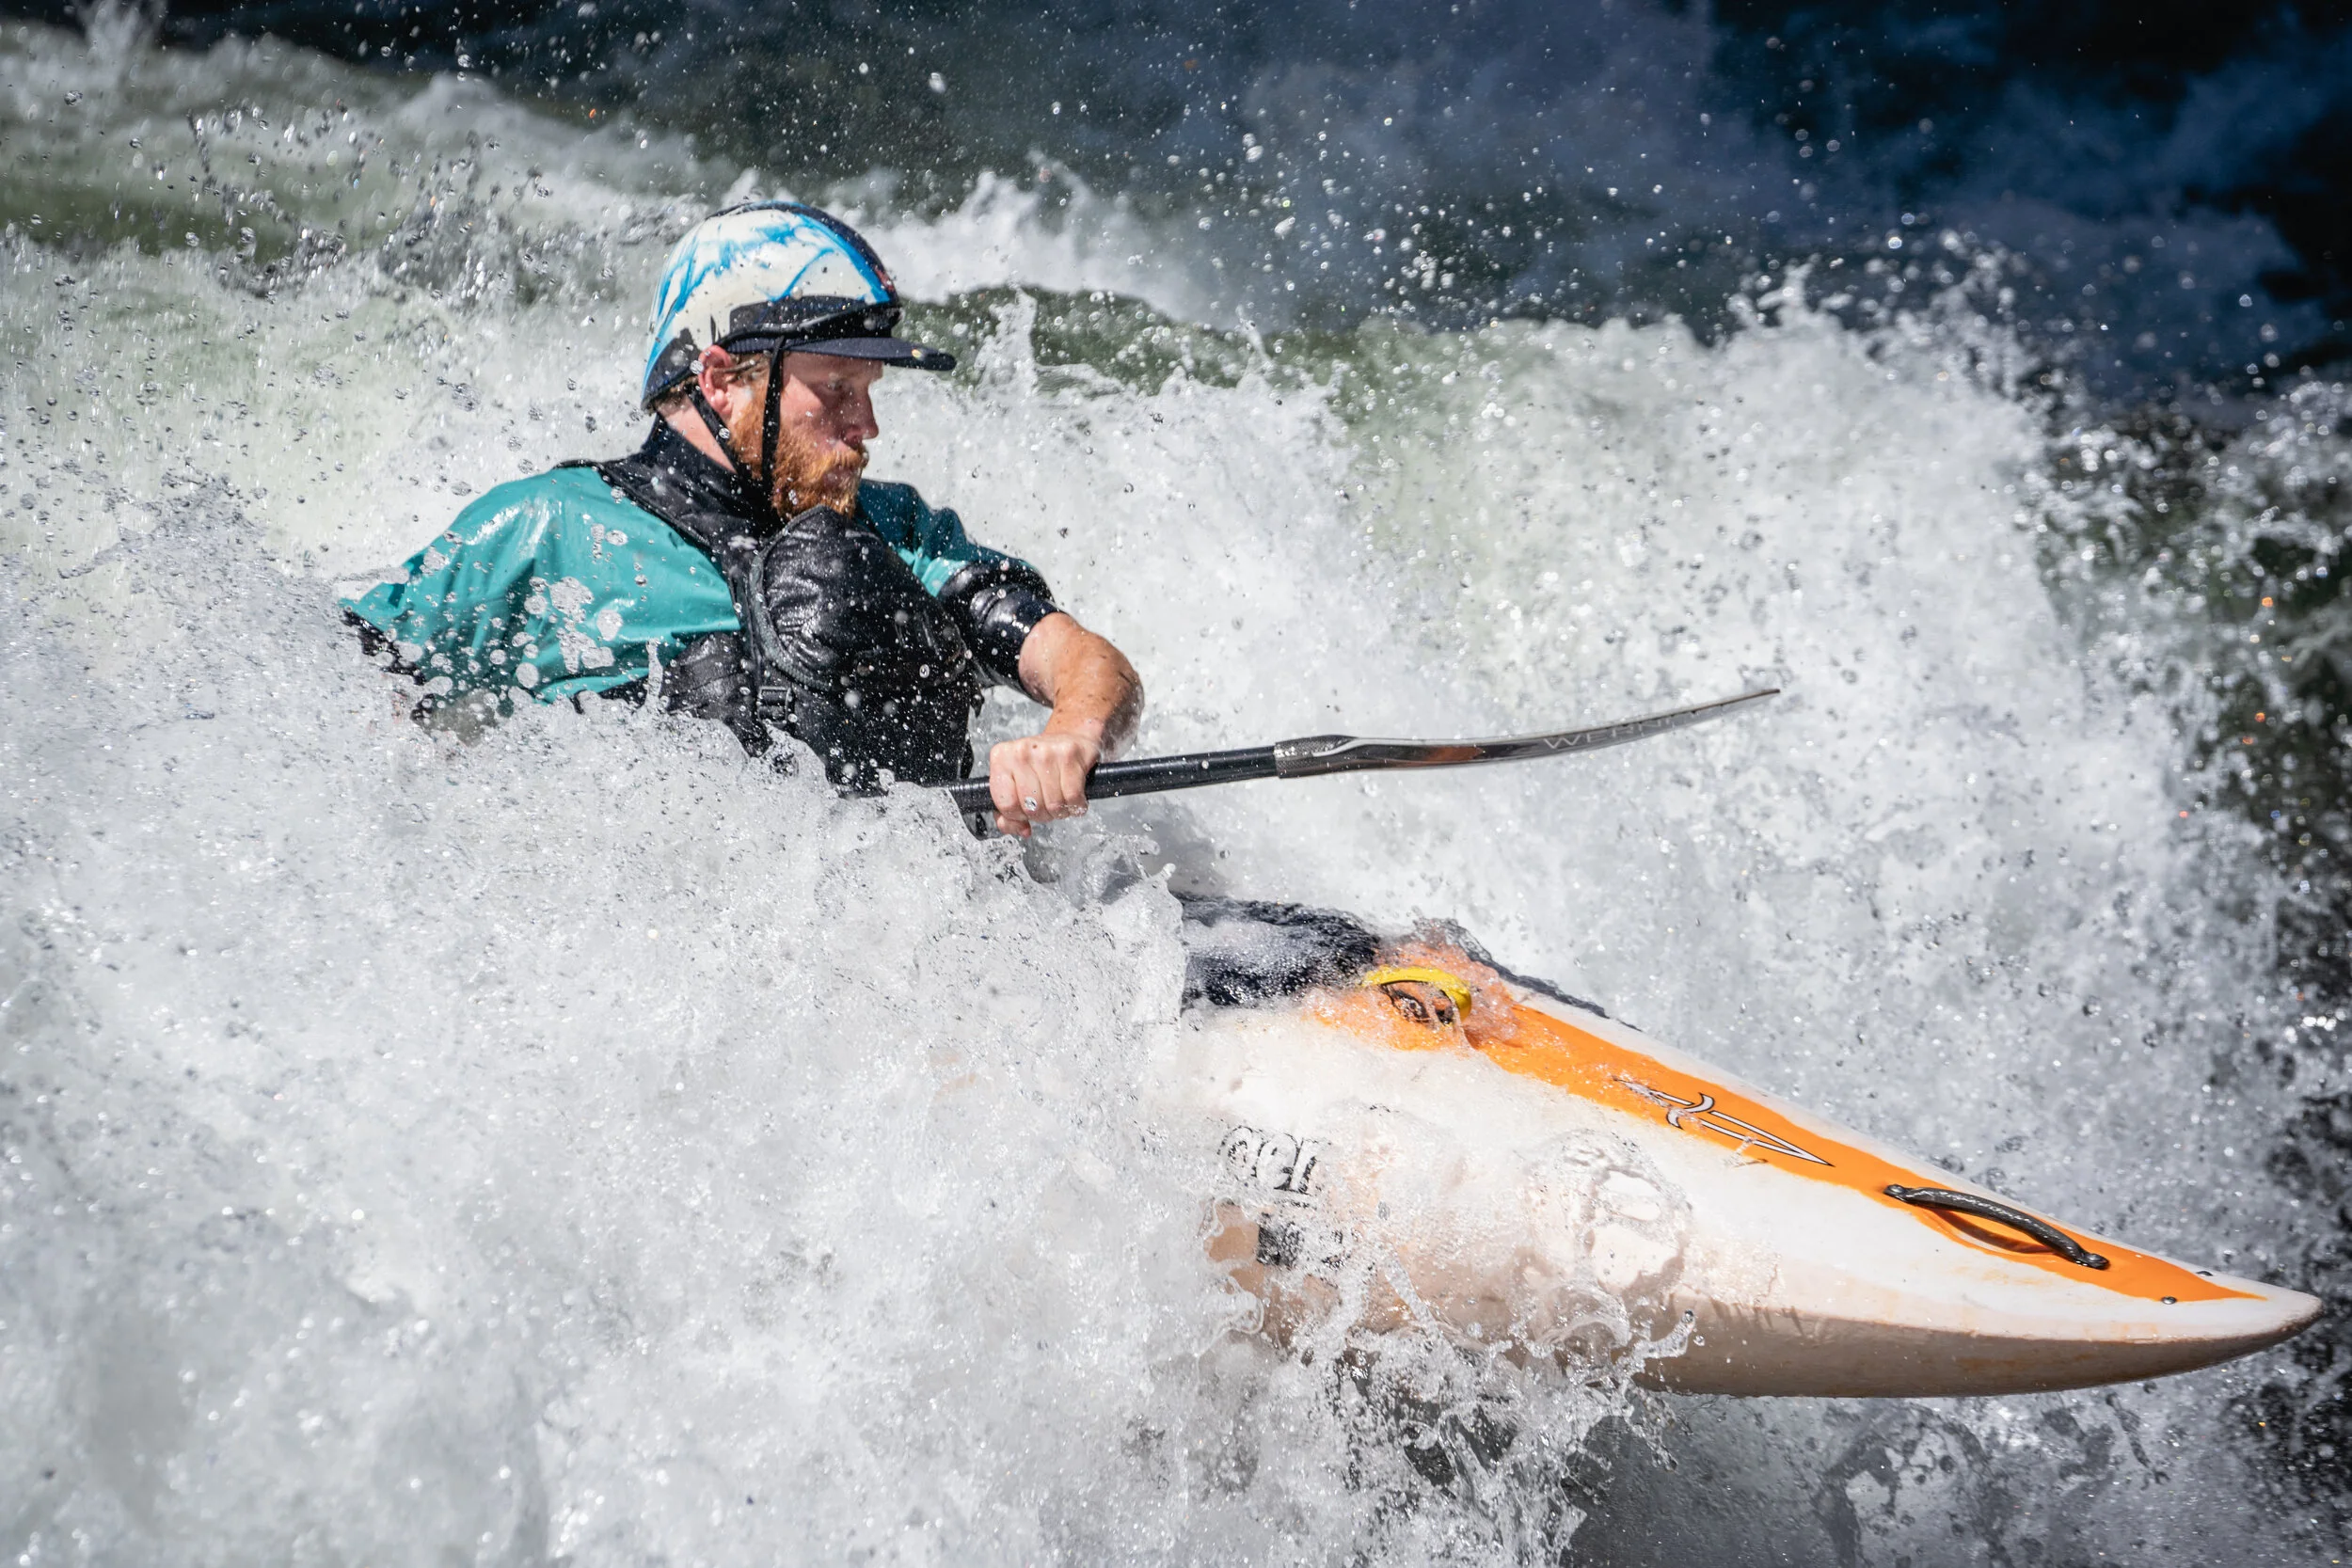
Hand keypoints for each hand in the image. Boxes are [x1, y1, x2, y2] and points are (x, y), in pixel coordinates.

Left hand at [986, 729, 1100, 837]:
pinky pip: (1072, 797)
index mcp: (1001, 758)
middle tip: (1047, 805)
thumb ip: (1007, 812)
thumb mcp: (1017, 783)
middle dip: (1042, 815)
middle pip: (1031, 807)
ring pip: (1053, 805)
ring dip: (1061, 811)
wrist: (1069, 738)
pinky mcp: (1069, 755)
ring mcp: (1046, 752)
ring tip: (1061, 800)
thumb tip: (1021, 829)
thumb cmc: (1041, 764)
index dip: (1018, 816)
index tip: (1025, 810)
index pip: (1005, 804)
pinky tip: (1074, 798)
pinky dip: (1076, 805)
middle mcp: (1021, 752)